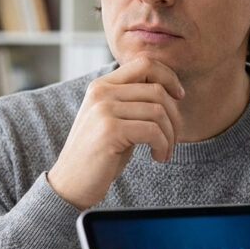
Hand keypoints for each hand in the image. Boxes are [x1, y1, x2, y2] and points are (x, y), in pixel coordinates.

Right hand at [48, 57, 184, 209]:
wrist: (70, 185)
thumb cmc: (98, 155)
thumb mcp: (114, 120)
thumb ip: (133, 102)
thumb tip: (170, 90)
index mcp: (102, 86)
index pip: (145, 64)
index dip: (169, 77)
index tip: (179, 97)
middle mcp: (101, 92)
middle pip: (157, 90)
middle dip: (174, 116)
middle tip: (173, 138)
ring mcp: (103, 110)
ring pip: (158, 111)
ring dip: (170, 135)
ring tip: (164, 151)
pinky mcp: (109, 130)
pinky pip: (153, 131)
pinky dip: (163, 146)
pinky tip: (158, 157)